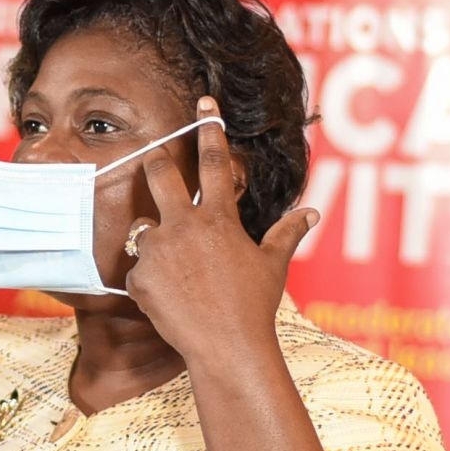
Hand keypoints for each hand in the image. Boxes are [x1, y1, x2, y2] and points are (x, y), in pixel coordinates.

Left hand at [123, 104, 315, 368]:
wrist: (226, 347)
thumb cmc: (254, 306)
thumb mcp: (272, 266)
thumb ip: (287, 234)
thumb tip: (311, 213)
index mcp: (218, 219)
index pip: (214, 162)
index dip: (209, 128)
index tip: (203, 104)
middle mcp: (182, 226)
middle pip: (159, 175)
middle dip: (155, 161)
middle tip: (154, 156)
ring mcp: (157, 251)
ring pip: (143, 229)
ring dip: (152, 239)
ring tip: (175, 268)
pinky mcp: (138, 278)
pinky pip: (139, 271)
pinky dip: (150, 282)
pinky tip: (169, 300)